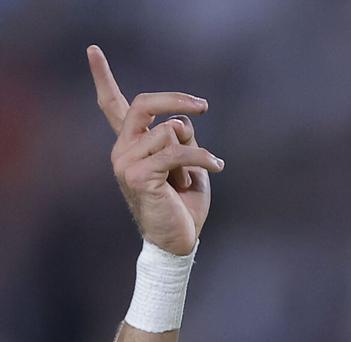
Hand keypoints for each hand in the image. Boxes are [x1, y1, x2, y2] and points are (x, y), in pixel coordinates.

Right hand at [88, 45, 224, 254]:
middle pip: (146, 104)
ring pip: (171, 131)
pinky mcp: (140, 175)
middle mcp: (123, 149)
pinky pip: (179, 152)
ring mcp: (127, 162)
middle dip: (177, 99)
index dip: (102, 76)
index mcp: (132, 144)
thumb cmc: (183, 205)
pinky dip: (202, 158)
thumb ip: (182, 138)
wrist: (177, 241)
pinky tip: (216, 166)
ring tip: (194, 176)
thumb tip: (180, 121)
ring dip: (194, 152)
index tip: (92, 49)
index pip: (111, 105)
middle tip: (203, 105)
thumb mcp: (188, 164)